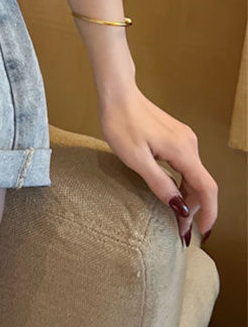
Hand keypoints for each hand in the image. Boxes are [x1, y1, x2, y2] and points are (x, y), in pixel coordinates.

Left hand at [97, 83, 217, 246]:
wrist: (117, 94)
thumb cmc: (121, 123)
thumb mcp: (136, 159)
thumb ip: (159, 183)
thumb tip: (179, 208)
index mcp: (183, 151)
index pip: (207, 188)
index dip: (209, 213)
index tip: (203, 233)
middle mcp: (190, 144)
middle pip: (201, 183)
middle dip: (195, 208)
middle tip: (179, 229)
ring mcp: (184, 139)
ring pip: (193, 174)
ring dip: (187, 195)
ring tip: (174, 214)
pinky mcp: (175, 136)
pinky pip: (185, 164)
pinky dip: (182, 181)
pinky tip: (171, 190)